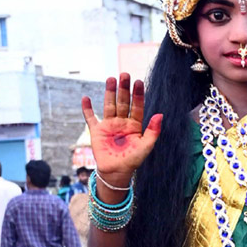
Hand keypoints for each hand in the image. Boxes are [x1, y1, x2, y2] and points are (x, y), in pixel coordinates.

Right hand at [81, 74, 162, 188]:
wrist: (116, 172)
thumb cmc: (133, 160)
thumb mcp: (146, 146)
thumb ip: (153, 131)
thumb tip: (160, 114)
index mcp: (135, 125)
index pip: (137, 106)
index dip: (138, 95)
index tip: (139, 82)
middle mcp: (122, 122)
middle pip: (123, 102)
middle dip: (124, 89)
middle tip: (125, 75)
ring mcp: (109, 125)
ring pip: (109, 105)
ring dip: (110, 92)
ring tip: (111, 79)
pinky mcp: (96, 131)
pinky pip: (91, 117)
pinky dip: (87, 109)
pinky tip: (86, 98)